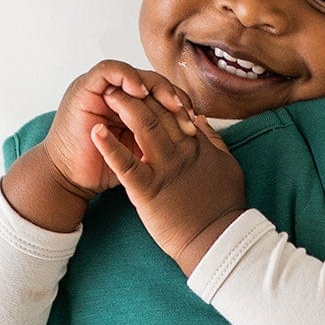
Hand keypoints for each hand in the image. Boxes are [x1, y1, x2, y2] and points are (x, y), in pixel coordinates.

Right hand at [41, 60, 199, 203]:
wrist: (71, 178)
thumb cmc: (103, 169)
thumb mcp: (141, 154)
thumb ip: (162, 141)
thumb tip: (198, 135)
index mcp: (134, 109)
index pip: (162, 96)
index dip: (180, 105)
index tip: (195, 123)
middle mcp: (119, 95)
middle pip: (152, 82)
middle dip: (172, 95)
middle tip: (186, 112)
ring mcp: (102, 88)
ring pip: (134, 72)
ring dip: (154, 85)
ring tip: (169, 102)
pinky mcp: (86, 87)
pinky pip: (108, 70)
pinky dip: (126, 76)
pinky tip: (140, 91)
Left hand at [91, 87, 247, 275]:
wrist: (219, 241)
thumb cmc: (224, 208)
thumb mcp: (227, 166)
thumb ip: (213, 141)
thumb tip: (200, 120)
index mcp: (196, 146)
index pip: (174, 111)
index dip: (157, 96)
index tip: (143, 88)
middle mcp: (180, 152)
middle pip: (157, 112)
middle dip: (136, 94)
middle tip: (118, 84)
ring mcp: (164, 169)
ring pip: (143, 127)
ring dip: (123, 108)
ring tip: (107, 95)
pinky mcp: (148, 190)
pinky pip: (125, 164)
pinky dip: (109, 147)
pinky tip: (96, 132)